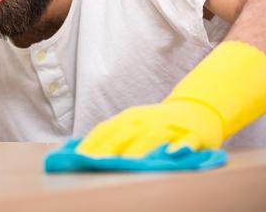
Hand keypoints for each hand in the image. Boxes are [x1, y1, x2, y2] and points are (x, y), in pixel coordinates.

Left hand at [76, 99, 223, 156]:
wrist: (196, 110)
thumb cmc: (157, 123)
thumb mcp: (133, 125)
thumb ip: (112, 136)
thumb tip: (81, 151)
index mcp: (129, 118)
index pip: (105, 130)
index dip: (91, 143)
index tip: (77, 156)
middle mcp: (146, 121)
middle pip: (124, 134)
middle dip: (109, 148)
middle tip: (96, 163)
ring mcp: (169, 127)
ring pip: (152, 138)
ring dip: (139, 149)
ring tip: (128, 162)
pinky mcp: (193, 136)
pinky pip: (187, 142)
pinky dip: (181, 147)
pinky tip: (174, 153)